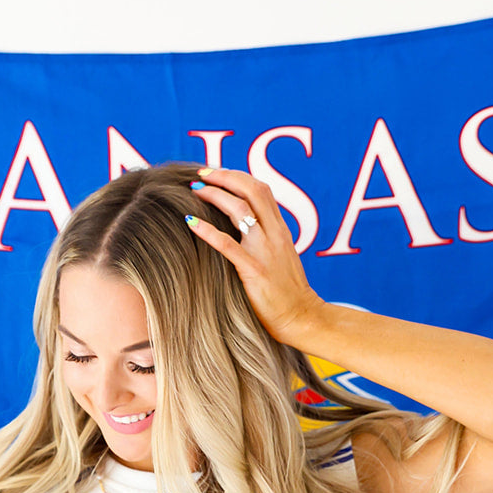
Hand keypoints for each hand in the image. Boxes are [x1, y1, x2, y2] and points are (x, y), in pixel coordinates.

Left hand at [185, 166, 322, 346]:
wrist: (303, 318)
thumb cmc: (288, 293)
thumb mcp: (282, 257)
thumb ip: (267, 240)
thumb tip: (245, 228)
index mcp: (281, 230)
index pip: (261, 190)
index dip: (237, 177)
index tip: (215, 174)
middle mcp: (275, 235)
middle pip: (252, 190)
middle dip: (225, 176)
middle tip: (200, 174)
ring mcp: (265, 251)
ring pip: (241, 210)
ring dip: (215, 195)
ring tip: (195, 191)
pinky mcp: (254, 271)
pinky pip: (228, 245)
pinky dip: (207, 230)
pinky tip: (190, 222)